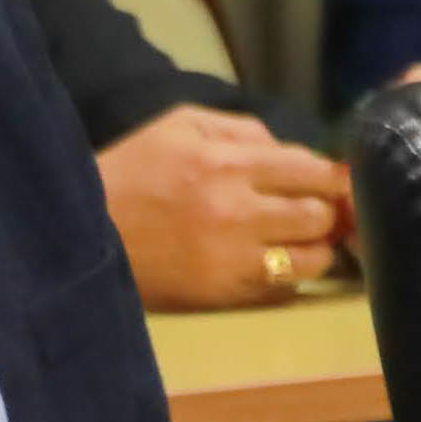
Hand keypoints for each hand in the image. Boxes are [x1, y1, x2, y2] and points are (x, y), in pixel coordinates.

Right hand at [99, 107, 351, 311]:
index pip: (315, 172)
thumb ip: (241, 129)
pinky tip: (273, 263)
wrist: (77, 228)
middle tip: (321, 211)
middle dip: (327, 212)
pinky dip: (288, 276)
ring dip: (315, 248)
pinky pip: (281, 289)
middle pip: (320, 216)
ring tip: (301, 241)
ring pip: (312, 259)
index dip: (338, 178)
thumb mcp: (179, 126)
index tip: (344, 182)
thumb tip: (288, 148)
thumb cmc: (131, 170)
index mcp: (229, 164)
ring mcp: (233, 259)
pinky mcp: (222, 295)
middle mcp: (238, 212)